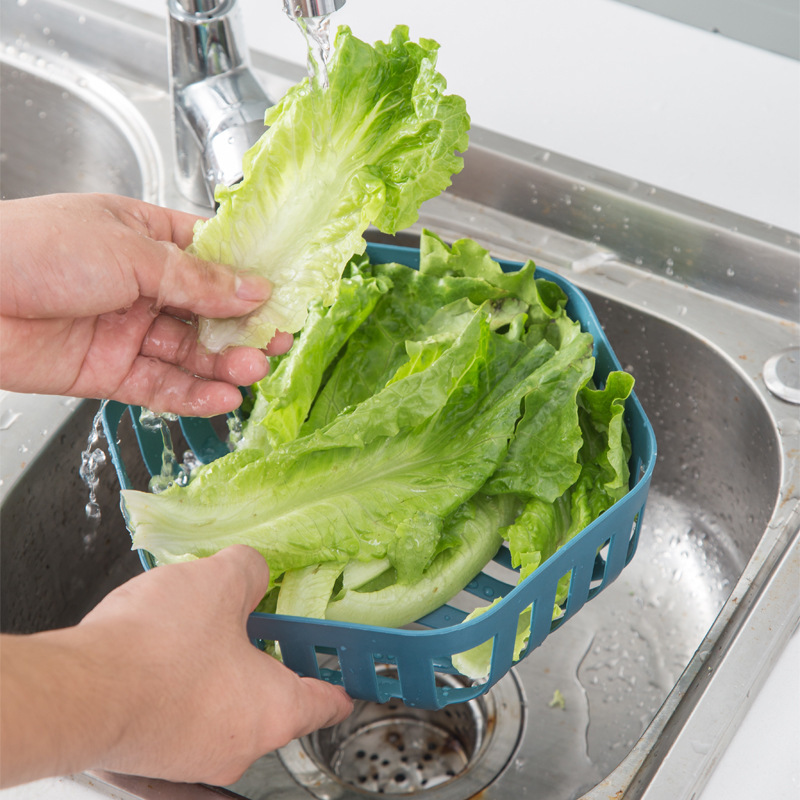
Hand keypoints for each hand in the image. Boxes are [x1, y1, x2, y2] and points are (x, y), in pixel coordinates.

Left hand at [0, 193, 291, 414]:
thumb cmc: (33, 249)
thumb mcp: (130, 251)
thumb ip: (196, 279)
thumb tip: (252, 289)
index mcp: (144, 237)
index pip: (211, 257)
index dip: (248, 276)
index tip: (281, 294)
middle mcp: (140, 284)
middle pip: (207, 310)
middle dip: (243, 328)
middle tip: (277, 341)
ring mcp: (126, 329)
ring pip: (188, 352)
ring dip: (223, 364)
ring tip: (253, 370)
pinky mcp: (110, 371)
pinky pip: (160, 386)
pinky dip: (192, 394)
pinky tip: (220, 398)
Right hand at [0, 546, 352, 787]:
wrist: (79, 691)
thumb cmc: (159, 649)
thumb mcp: (221, 583)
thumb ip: (250, 572)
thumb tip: (253, 571)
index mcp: (274, 710)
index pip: (325, 704)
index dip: (338, 687)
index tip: (345, 686)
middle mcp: (241, 746)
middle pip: (271, 706)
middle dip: (263, 667)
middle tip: (254, 633)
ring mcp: (194, 758)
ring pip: (223, 712)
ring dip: (217, 677)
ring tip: (197, 636)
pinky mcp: (153, 759)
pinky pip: (184, 718)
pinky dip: (182, 691)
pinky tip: (162, 659)